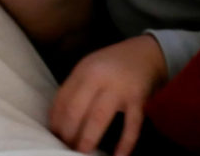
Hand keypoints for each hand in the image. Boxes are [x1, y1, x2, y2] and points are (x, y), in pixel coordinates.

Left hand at [50, 35, 168, 155]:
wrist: (146, 53)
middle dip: (68, 131)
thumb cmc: (112, 64)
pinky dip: (125, 143)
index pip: (63, 97)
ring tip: (81, 152)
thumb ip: (75, 87)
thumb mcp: (89, 67)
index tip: (52, 134)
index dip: (56, 118)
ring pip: (98, 117)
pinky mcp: (139, 100)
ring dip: (88, 138)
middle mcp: (98, 79)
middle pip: (77, 108)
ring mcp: (119, 89)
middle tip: (64, 146)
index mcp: (83, 71)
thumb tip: (57, 115)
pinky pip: (132, 125)